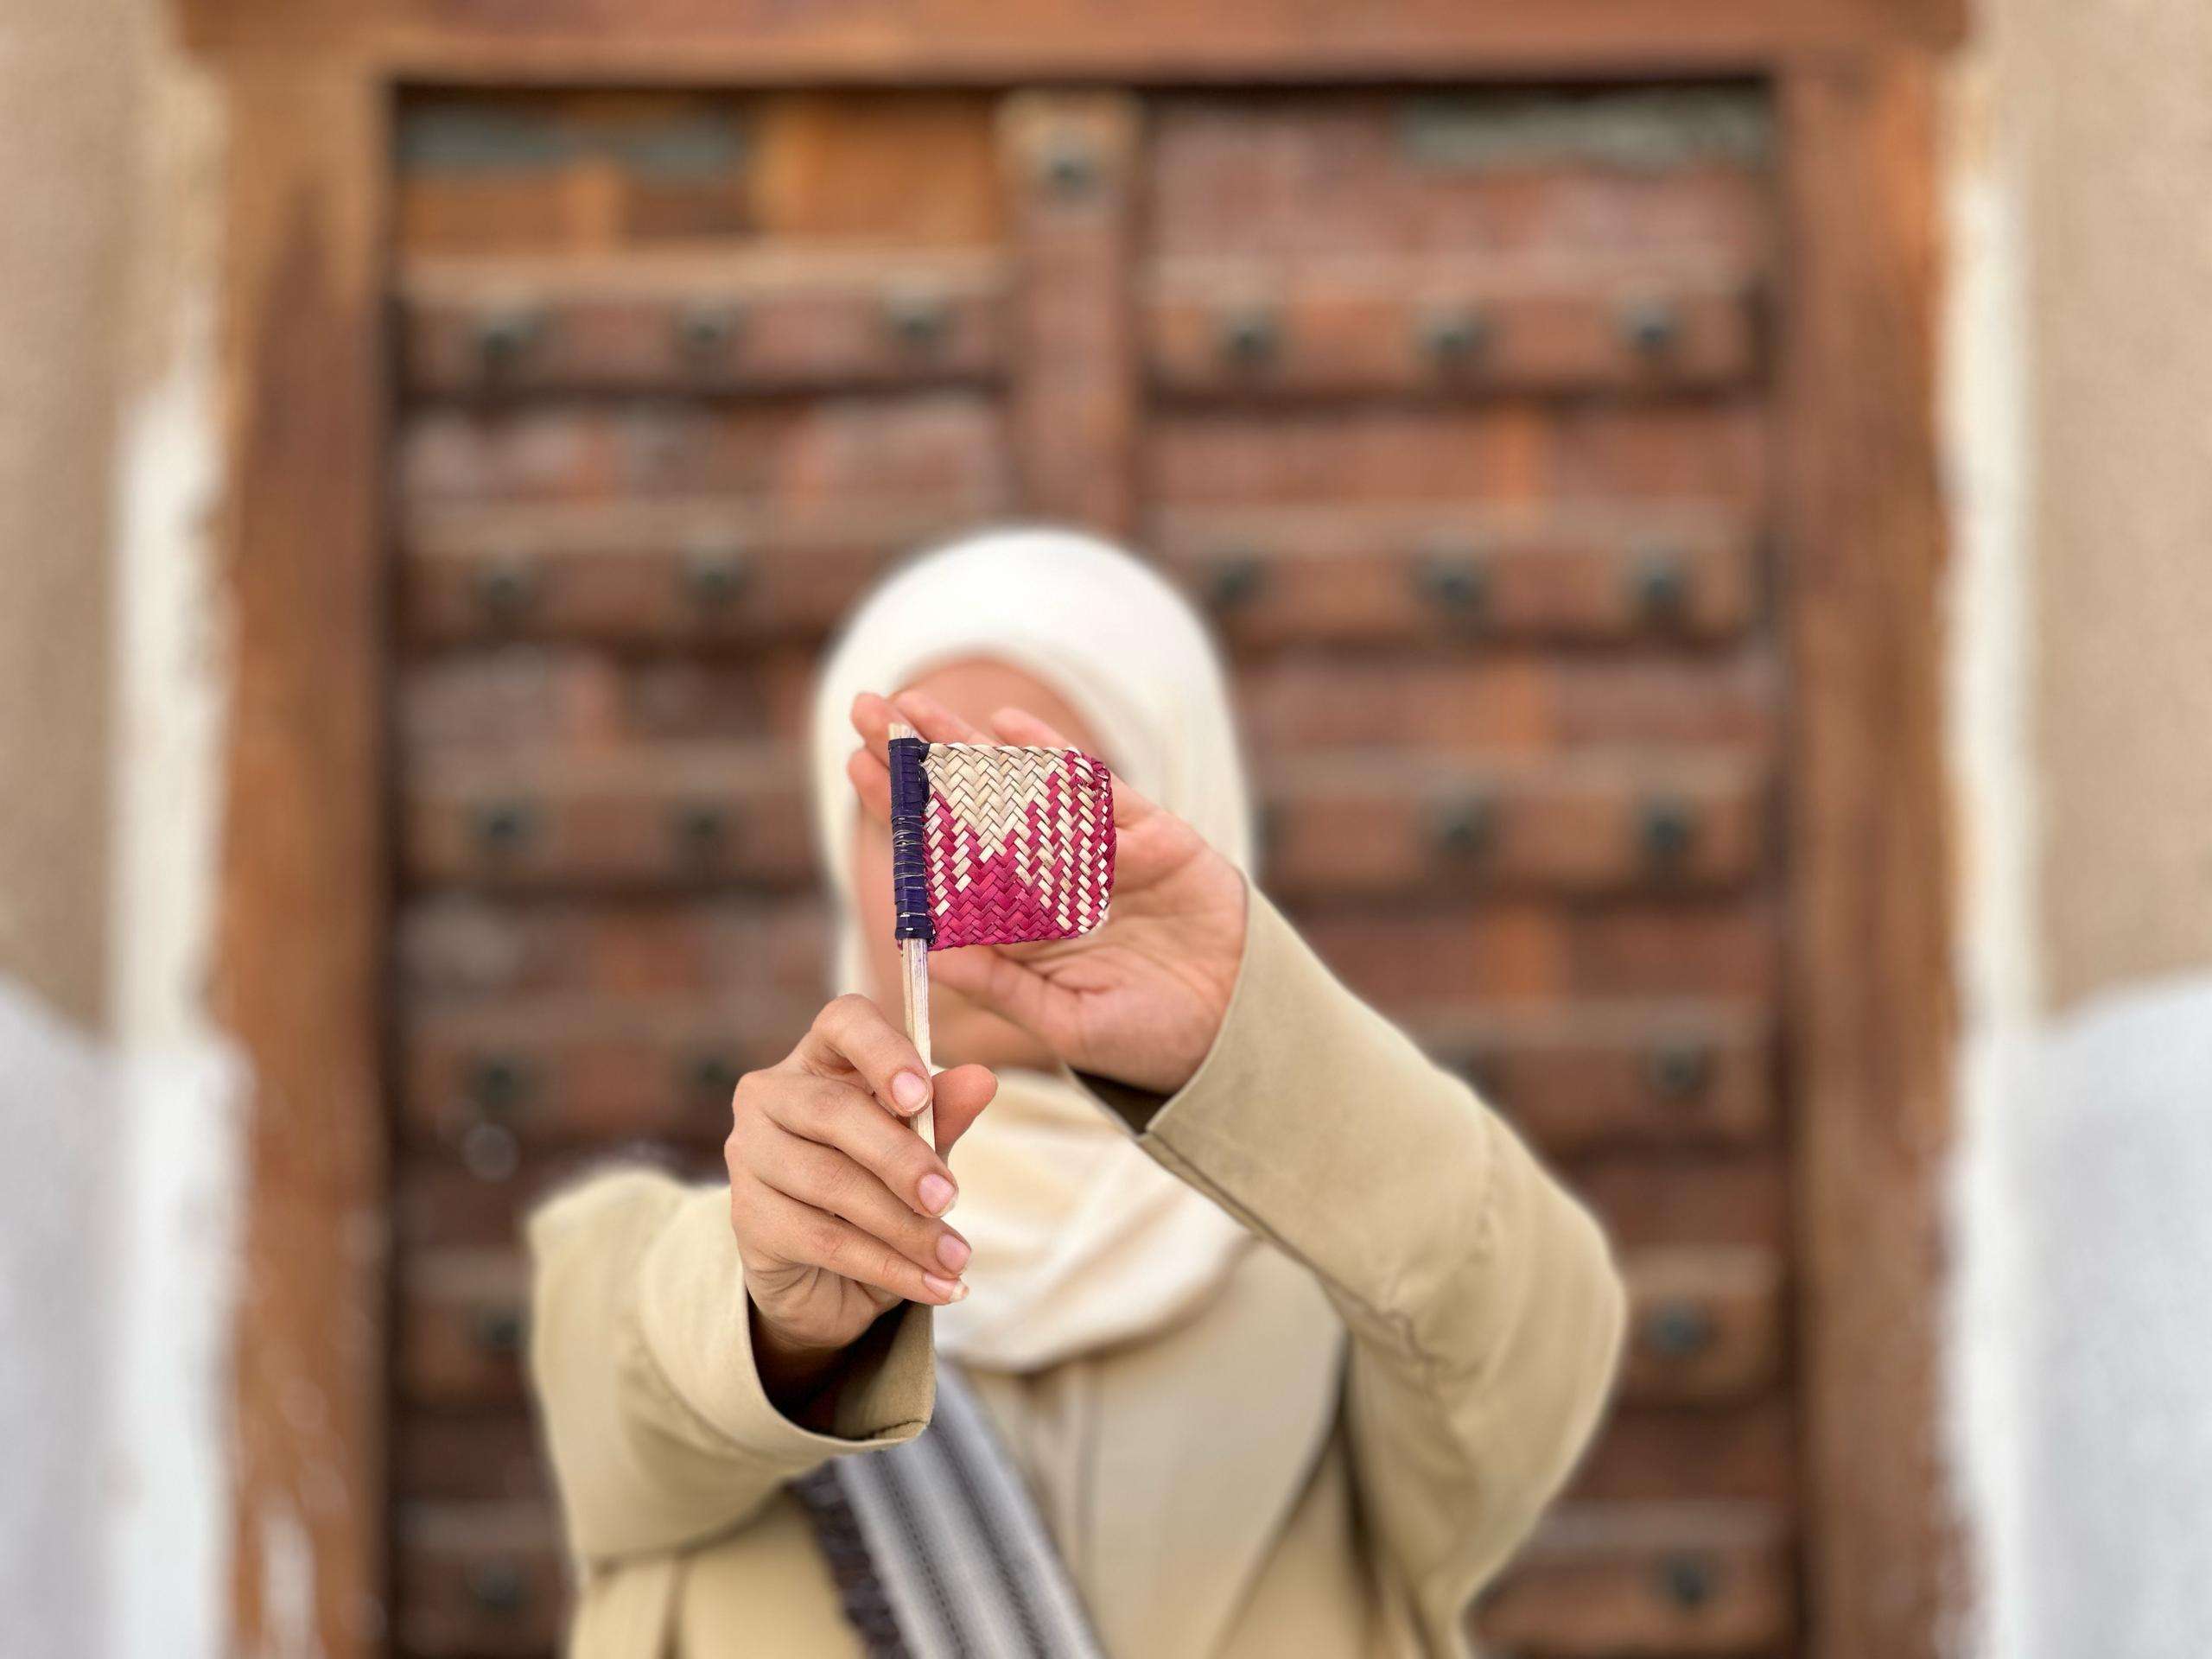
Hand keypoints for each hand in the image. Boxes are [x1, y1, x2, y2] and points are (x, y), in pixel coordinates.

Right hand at [727, 994, 996, 1406]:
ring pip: (830, 1182)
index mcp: (821, 1056)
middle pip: (833, 1110)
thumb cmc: (878, 1188)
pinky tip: (935, 1285)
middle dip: (901, 1158)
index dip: (883, 1052)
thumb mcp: (920, 1150)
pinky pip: (824, 1240)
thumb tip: (983, 1080)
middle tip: (950, 1198)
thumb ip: (943, 1114)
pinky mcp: (748, 1217)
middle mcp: (771, 1094)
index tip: (921, 1096)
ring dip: (903, 1226)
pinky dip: (888, 1266)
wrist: (831, 1277)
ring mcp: (749, 1154)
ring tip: (956, 1256)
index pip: (844, 1022)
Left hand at [849, 689, 1248, 1095]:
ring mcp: (1096, 853)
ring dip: (967, 745)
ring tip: (914, 704)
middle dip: (919, 760)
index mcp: (1015, 924)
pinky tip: (1009, 725)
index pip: (943, 857)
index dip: (901, 812)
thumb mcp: (1064, 1022)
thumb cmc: (1143, 1039)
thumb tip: (930, 950)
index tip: (856, 768)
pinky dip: (1054, 755)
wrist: (1235, 1034)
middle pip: (968, 808)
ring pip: (1020, 788)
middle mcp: (1045, 880)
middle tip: (866, 709)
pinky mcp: (1150, 836)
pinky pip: (1096, 789)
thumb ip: (1002, 985)